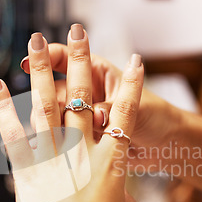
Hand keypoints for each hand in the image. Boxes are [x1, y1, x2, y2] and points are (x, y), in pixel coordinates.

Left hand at [0, 24, 143, 201]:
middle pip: (82, 97)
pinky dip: (4, 108)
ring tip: (35, 42)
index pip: (125, 114)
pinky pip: (13, 134)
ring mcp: (53, 158)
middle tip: (79, 31)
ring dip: (41, 71)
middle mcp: (82, 151)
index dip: (131, 86)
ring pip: (46, 105)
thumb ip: (122, 197)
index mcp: (112, 161)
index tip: (135, 62)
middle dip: (82, 61)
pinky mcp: (27, 172)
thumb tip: (117, 194)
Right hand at [20, 44, 182, 167]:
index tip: (35, 56)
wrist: (166, 146)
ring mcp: (85, 117)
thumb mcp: (138, 108)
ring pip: (57, 115)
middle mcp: (89, 94)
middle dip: (44, 85)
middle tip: (36, 90)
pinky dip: (58, 139)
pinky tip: (49, 143)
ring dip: (51, 118)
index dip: (51, 55)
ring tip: (50, 126)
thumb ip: (112, 110)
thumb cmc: (157, 117)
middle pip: (58, 87)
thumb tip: (96, 116)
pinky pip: (65, 137)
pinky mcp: (85, 140)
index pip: (70, 59)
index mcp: (101, 75)